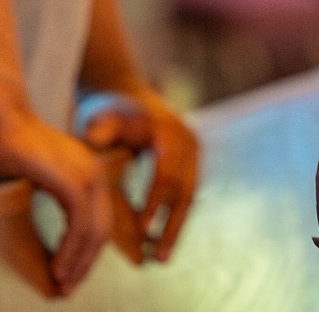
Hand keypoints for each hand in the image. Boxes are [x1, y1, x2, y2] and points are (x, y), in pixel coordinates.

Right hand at [0, 85, 114, 295]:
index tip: (70, 278)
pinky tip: (58, 268)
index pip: (99, 220)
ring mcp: (87, 175)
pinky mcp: (72, 181)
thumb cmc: (12, 153)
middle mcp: (94, 174)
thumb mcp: (37, 185)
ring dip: (80, 262)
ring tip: (62, 283)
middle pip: (102, 229)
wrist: (4, 122)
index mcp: (87, 173)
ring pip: (95, 231)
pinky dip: (71, 250)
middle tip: (67, 288)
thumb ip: (48, 208)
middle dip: (86, 263)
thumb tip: (53, 245)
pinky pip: (80, 224)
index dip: (87, 253)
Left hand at [79, 86, 199, 262]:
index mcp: (170, 133)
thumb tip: (94, 136)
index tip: (142, 231)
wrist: (126, 91)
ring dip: (177, 225)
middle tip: (158, 258)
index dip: (154, 204)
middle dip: (171, 226)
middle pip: (185, 189)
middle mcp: (188, 140)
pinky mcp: (191, 157)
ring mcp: (193, 148)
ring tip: (162, 255)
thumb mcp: (103, 116)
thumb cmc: (109, 108)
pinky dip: (177, 213)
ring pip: (190, 193)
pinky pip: (188, 189)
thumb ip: (101, 127)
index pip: (165, 175)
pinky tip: (164, 235)